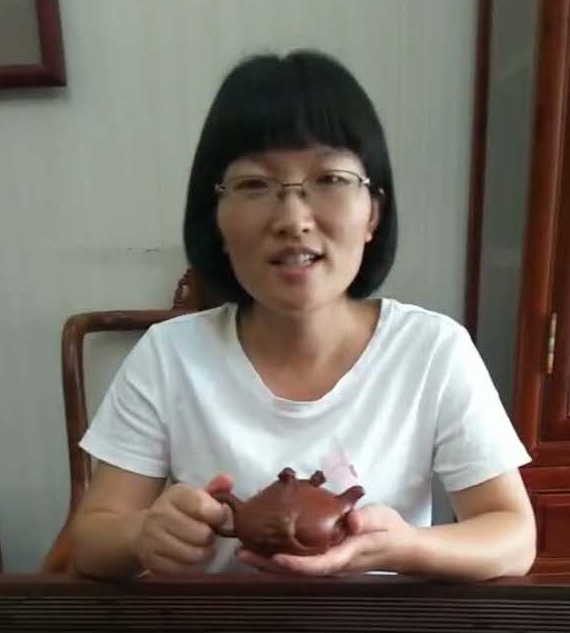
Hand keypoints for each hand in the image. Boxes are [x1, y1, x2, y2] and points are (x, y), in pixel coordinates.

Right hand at [134, 473, 232, 574]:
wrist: (141, 531)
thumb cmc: (177, 511)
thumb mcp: (193, 495)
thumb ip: (215, 488)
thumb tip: (228, 480)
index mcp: (174, 494)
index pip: (201, 506)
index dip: (218, 514)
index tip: (219, 517)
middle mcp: (160, 515)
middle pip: (202, 534)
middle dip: (212, 536)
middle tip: (210, 533)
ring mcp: (153, 539)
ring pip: (194, 555)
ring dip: (204, 552)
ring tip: (202, 545)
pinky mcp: (151, 561)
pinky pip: (183, 570)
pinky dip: (191, 565)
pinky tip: (190, 555)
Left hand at [237, 503, 417, 576]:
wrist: (401, 546)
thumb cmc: (390, 530)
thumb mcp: (381, 519)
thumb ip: (366, 519)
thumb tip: (351, 520)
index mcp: (346, 555)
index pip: (317, 565)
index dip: (296, 564)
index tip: (275, 556)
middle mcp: (333, 563)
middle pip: (297, 570)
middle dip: (269, 565)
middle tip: (242, 553)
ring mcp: (328, 562)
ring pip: (295, 566)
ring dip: (269, 561)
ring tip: (245, 550)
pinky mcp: (326, 556)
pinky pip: (300, 559)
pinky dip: (280, 554)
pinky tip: (265, 545)